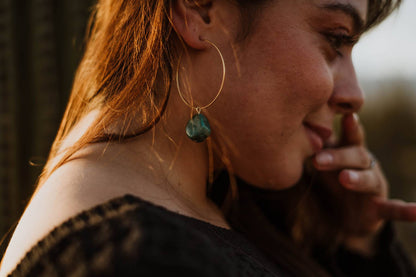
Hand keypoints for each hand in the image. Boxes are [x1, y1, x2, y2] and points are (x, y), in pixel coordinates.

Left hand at [312, 113, 415, 254]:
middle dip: (338, 157)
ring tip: (344, 179)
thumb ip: (313, 148)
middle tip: (317, 160)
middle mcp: (364, 165)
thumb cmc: (328, 181)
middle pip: (356, 155)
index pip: (348, 137)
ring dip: (358, 178)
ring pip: (369, 179)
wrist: (340, 216)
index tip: (346, 116)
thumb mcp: (319, 164)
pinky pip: (394, 209)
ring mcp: (374, 186)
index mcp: (348, 152)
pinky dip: (406, 211)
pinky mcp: (379, 209)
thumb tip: (294, 129)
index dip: (350, 126)